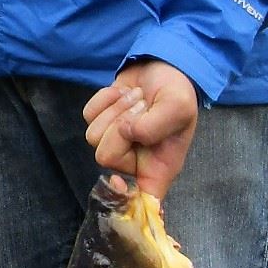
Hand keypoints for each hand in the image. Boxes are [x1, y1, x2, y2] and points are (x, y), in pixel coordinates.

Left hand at [82, 60, 199, 198]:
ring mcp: (114, 142)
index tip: (118, 184)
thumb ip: (156, 126)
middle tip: (142, 108)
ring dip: (115, 109)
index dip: (124, 200)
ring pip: (93, 136)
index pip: (140, 201)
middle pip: (105, 157)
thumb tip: (129, 133)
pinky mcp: (101, 121)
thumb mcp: (179, 107)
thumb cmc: (178, 92)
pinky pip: (88, 115)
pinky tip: (124, 93)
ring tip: (137, 98)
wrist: (166, 65)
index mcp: (158, 168)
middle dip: (120, 126)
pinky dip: (105, 99)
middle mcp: (134, 161)